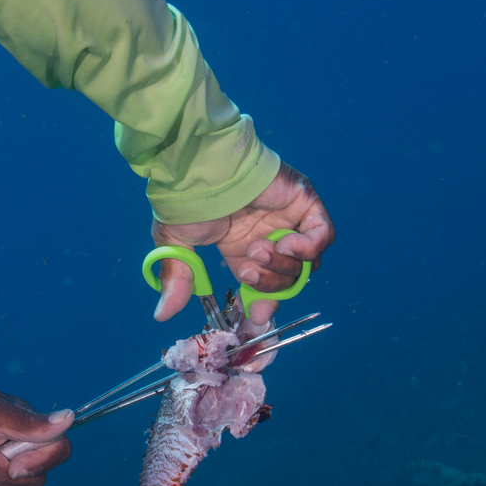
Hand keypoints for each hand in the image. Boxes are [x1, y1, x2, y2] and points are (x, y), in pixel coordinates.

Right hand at [151, 162, 334, 326]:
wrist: (204, 169)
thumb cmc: (189, 200)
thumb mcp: (177, 246)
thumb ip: (178, 280)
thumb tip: (162, 314)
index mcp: (242, 248)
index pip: (265, 286)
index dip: (263, 303)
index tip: (256, 315)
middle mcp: (269, 236)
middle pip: (288, 279)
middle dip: (268, 284)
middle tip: (247, 270)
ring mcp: (290, 220)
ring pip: (306, 263)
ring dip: (282, 265)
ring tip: (257, 249)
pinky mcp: (306, 203)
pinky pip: (323, 236)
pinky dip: (309, 249)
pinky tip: (285, 243)